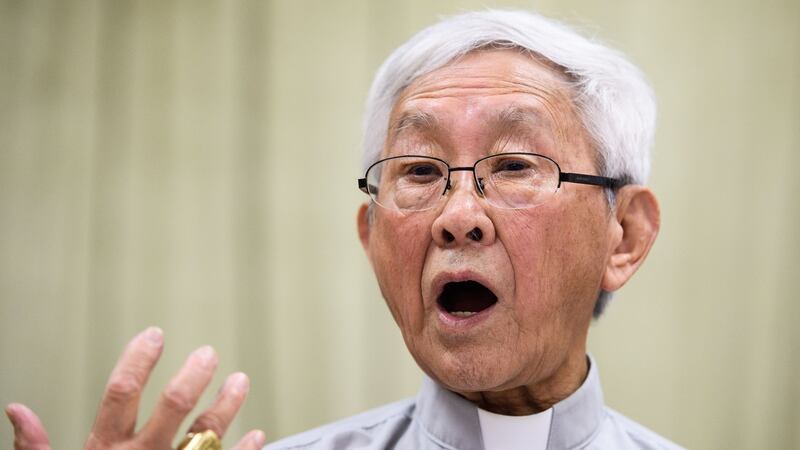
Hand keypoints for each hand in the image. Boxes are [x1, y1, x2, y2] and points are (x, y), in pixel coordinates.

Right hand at [5, 327, 265, 449]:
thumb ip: (34, 447)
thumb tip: (17, 410)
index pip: (120, 393)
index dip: (138, 359)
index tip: (155, 335)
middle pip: (174, 405)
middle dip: (195, 374)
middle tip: (208, 354)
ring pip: (207, 433)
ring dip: (227, 405)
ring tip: (240, 381)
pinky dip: (244, 449)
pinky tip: (257, 433)